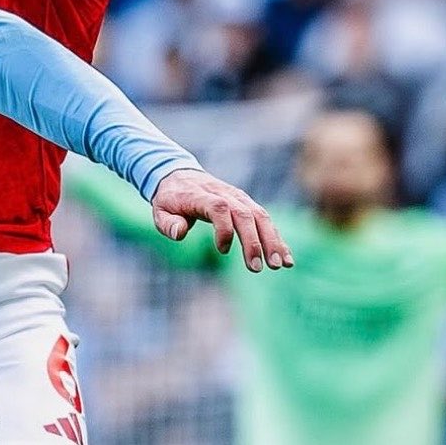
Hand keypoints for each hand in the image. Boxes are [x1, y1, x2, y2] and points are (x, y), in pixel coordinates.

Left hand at [151, 169, 294, 272]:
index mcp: (201, 195)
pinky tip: (287, 259)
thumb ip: (168, 223)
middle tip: (257, 268)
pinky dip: (277, 239)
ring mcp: (238, 198)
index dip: (224, 229)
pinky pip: (265, 220)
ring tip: (279, 265)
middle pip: (244, 214)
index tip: (221, 251)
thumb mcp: (159, 210)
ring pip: (260, 216)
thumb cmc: (170, 199)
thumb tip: (180, 233)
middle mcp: (224, 194)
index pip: (218, 208)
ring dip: (272, 241)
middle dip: (253, 242)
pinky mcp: (247, 204)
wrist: (180, 176)